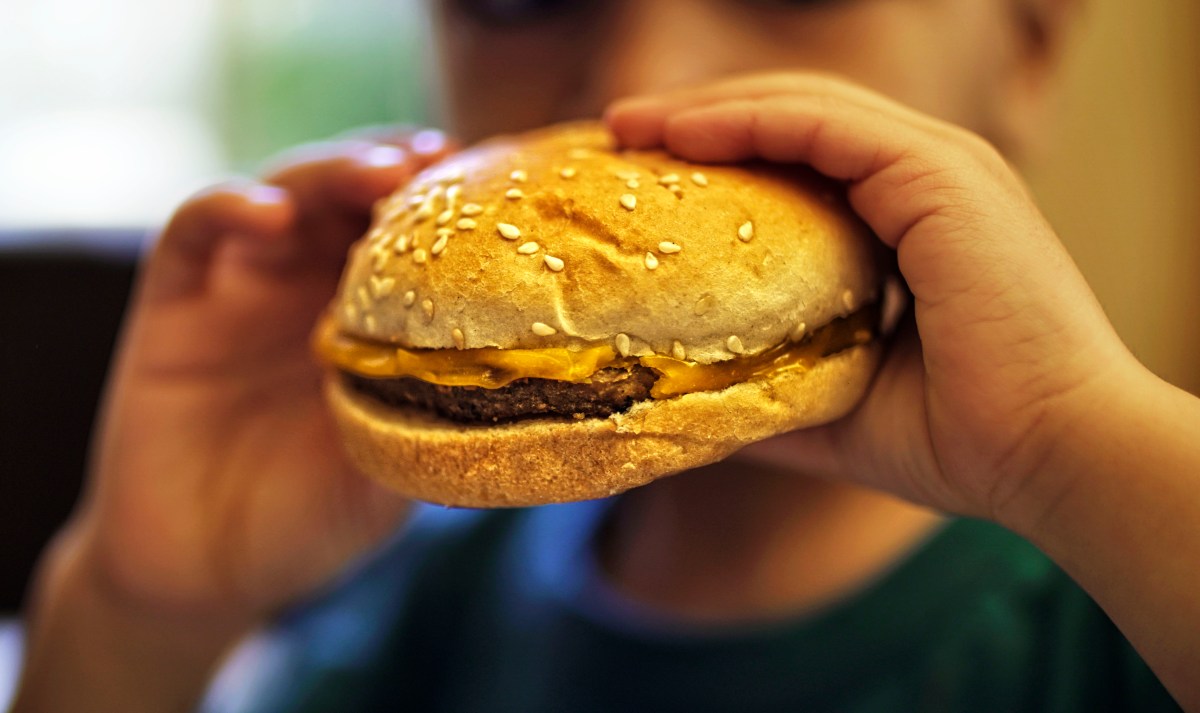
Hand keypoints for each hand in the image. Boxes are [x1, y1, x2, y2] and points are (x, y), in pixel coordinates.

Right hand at [67, 131, 455, 622]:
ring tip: (379, 174)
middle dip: (400, 169)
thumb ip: (435, 413)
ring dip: (333, 172)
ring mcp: (244, 286)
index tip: (498, 186)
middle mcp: (312, 286)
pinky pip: (195, 229)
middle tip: (441, 163)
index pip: (414, 235)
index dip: (453, 205)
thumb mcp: (391, 467)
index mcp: (371, 317)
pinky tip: (273, 215)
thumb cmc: (311, 520)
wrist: (203, 573)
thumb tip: (533, 380)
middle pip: (357, 196)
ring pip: (289, 191)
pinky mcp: (175, 299)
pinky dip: (231, 206)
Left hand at [607, 74, 1135, 525]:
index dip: (722, 154)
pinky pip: (822, 124)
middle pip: (794, 118)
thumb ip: (771, 392)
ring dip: (708, 109)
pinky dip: (747, 120)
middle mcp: (929, 179)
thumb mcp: (838, 407)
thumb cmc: (962, 443)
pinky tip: (680, 134)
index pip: (803, 159)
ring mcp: (939, 167)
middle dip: (701, 119)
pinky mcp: (939, 175)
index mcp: (914, 220)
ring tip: (627, 126)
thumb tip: (687, 404)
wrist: (1054, 460)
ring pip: (803, 106)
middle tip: (618, 134)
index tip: (643, 172)